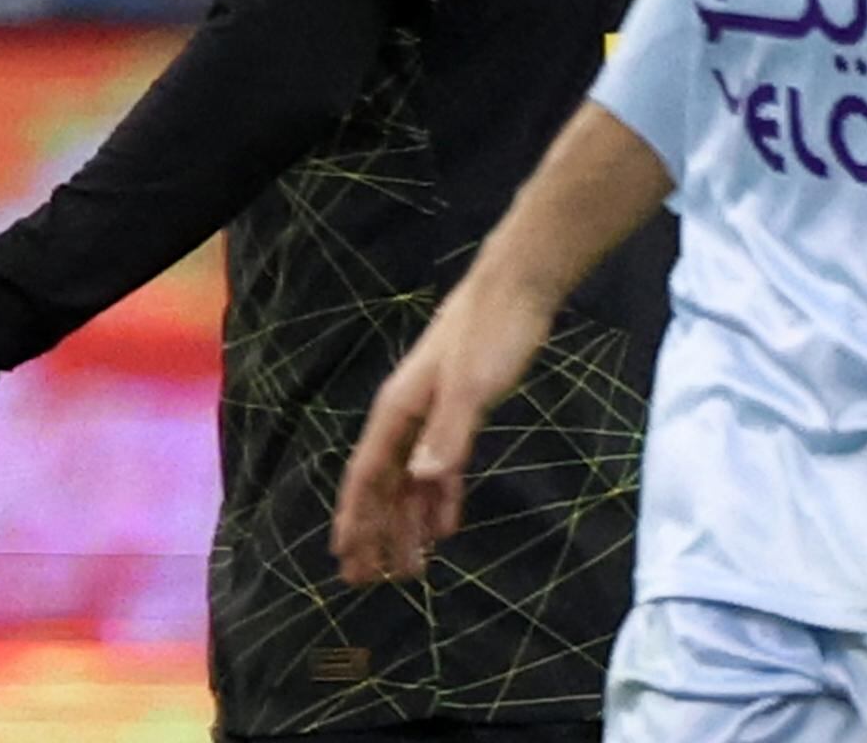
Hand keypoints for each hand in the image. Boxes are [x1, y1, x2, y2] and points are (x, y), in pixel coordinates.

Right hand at [331, 276, 554, 583]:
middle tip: (371, 580)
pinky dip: (440, 497)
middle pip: (384, 484)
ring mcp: (433, 412)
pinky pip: (441, 465)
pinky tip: (445, 526)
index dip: (355, 518)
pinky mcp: (461, 410)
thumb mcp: (472, 385)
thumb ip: (447, 433)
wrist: (520, 286)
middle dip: (376, 531)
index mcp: (399, 409)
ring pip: (412, 480)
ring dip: (409, 522)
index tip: (346, 560)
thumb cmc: (492, 331)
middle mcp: (408, 414)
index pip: (368, 474)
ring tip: (410, 568)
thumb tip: (420, 479)